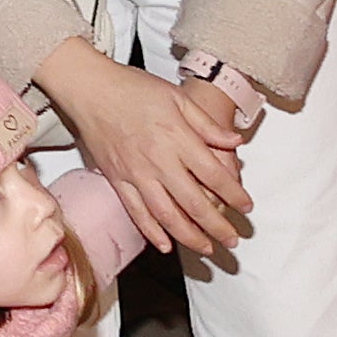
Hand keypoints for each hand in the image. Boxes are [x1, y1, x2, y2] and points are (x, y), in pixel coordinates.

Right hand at [45, 42, 257, 257]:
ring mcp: (136, 173)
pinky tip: (165, 245)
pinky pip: (136, 212)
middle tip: (232, 240)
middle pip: (194, 203)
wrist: (89, 89)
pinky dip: (151, 232)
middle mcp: (158, 160)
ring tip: (205, 248)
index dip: (234, 194)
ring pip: (166, 215)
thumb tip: (235, 140)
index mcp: (177, 138)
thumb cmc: (132, 88)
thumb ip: (207, 124)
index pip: (214, 175)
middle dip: (217, 226)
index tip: (246, 206)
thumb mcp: (178, 97)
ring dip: (189, 236)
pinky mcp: (117, 179)